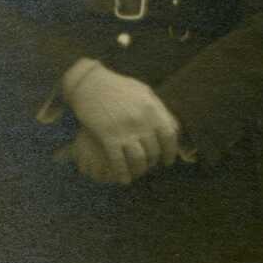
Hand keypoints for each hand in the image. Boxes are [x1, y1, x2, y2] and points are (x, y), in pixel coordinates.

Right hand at [62, 62, 181, 181]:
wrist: (89, 83)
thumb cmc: (118, 87)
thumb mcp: (144, 93)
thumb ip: (159, 109)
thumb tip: (172, 127)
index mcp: (153, 109)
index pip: (169, 135)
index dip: (171, 151)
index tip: (168, 161)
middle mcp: (142, 121)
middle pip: (154, 149)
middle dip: (153, 161)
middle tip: (150, 166)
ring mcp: (125, 129)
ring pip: (139, 158)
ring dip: (140, 169)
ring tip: (138, 173)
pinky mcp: (107, 136)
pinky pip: (118, 160)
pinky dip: (122, 172)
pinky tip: (124, 179)